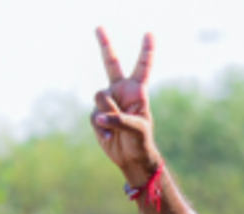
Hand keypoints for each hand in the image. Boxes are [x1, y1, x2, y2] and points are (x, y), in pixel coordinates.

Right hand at [92, 28, 159, 183]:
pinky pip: (94, 115)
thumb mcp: (137, 131)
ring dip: (107, 114)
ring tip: (117, 128)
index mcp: (137, 92)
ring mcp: (108, 101)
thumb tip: (100, 116)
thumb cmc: (141, 143)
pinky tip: (109, 135)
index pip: (142, 68)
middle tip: (98, 26)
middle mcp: (121, 91)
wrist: (130, 158)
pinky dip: (100, 127)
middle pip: (111, 63)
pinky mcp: (98, 113)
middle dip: (104, 44)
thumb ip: (120, 120)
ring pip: (100, 97)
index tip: (149, 34)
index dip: (146, 51)